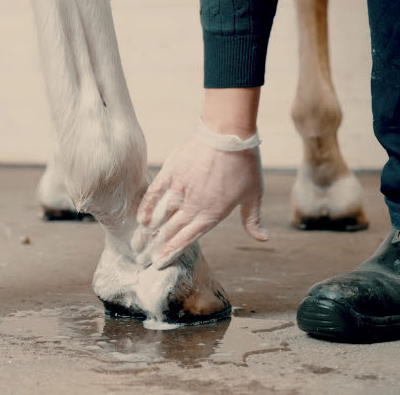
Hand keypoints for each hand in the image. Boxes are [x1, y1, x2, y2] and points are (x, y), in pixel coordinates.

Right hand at [132, 127, 267, 269]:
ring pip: (160, 215)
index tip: (158, 264)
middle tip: (144, 259)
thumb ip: (252, 220)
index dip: (171, 252)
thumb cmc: (244, 164)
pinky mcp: (172, 172)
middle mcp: (193, 206)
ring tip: (137, 244)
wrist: (229, 135)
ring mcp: (180, 189)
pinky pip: (155, 192)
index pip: (187, 239)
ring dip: (147, 231)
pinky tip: (140, 218)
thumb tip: (263, 239)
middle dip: (156, 247)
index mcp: (212, 214)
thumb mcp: (253, 194)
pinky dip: (146, 206)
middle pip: (170, 231)